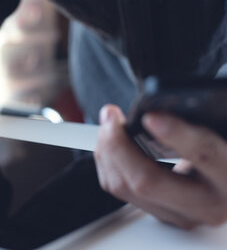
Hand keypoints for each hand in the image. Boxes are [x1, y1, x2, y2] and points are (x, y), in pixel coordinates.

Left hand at [94, 104, 226, 228]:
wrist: (226, 175)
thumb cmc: (221, 146)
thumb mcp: (217, 128)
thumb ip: (193, 119)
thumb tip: (156, 108)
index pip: (203, 153)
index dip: (174, 133)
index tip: (150, 116)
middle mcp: (208, 205)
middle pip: (147, 181)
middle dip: (118, 144)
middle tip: (111, 116)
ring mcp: (180, 215)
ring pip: (125, 187)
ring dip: (107, 151)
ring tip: (109, 124)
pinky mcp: (160, 214)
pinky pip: (119, 189)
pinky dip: (108, 161)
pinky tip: (111, 143)